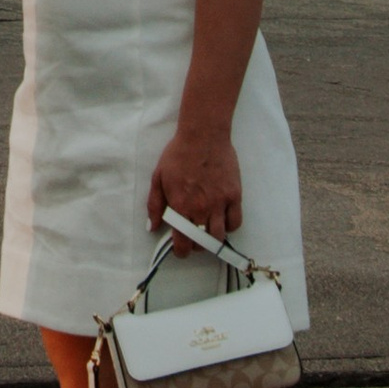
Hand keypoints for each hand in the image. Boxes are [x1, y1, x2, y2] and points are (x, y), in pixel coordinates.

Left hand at [149, 129, 241, 243]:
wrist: (203, 136)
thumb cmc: (178, 154)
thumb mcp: (158, 177)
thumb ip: (155, 205)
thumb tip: (153, 227)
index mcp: (180, 206)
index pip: (183, 242)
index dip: (181, 252)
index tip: (181, 251)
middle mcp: (201, 209)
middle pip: (202, 244)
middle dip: (196, 245)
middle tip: (193, 238)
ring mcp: (220, 203)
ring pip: (219, 237)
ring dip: (212, 240)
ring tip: (207, 232)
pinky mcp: (234, 196)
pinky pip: (235, 222)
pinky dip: (229, 227)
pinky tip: (222, 220)